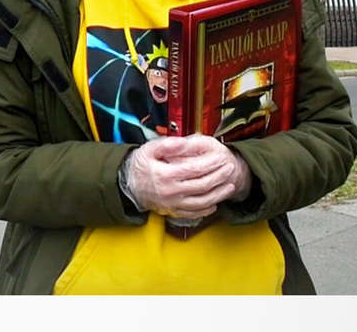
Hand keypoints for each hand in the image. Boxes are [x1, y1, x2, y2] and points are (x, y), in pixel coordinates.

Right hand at [122, 135, 247, 218]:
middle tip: (230, 169)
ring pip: (201, 202)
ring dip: (218, 195)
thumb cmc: (139, 165)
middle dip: (219, 177)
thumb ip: (168, 144)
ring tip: (230, 186)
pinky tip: (215, 203)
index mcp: (166, 175)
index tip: (221, 157)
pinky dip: (206, 210)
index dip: (211, 164)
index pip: (195, 169)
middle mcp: (171, 192)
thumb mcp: (149, 149)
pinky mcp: (172, 212)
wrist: (126, 185)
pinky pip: (193, 214)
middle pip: (202, 186)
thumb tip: (185, 142)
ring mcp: (172, 204)